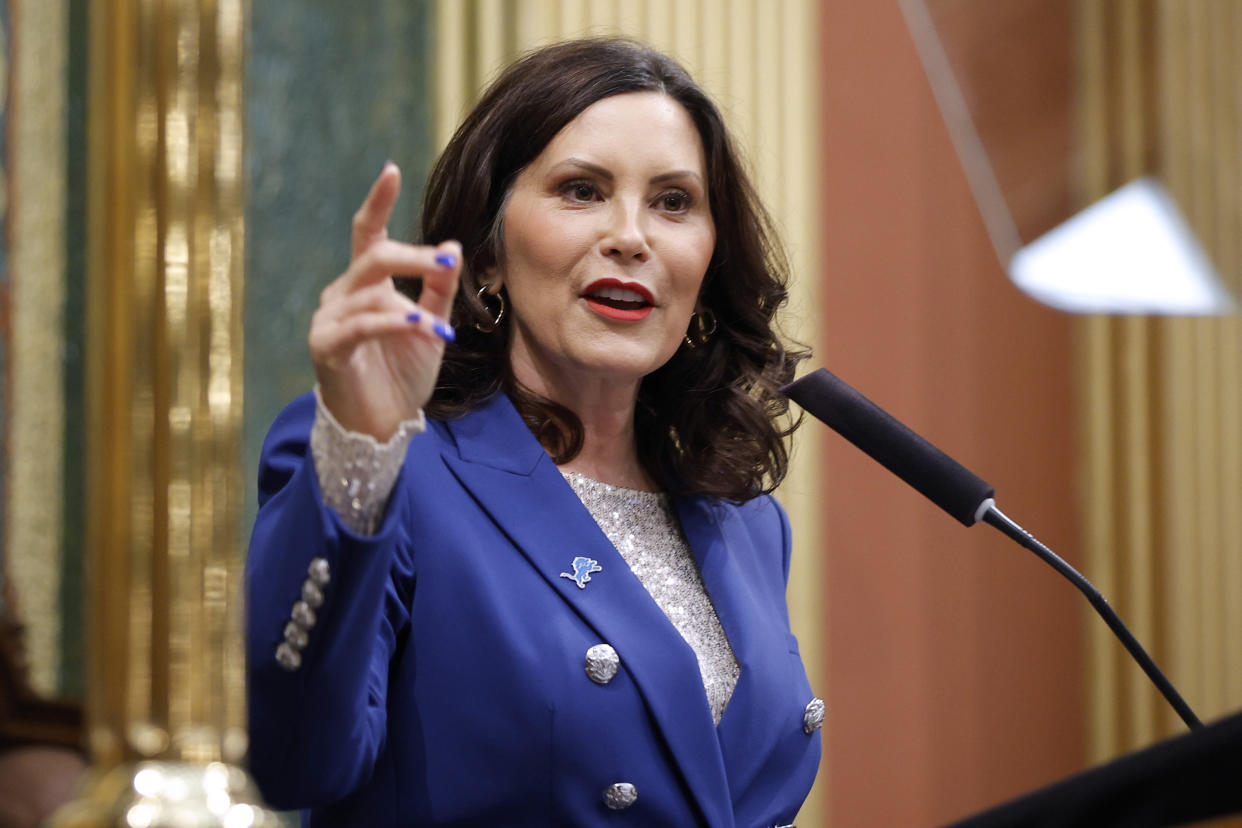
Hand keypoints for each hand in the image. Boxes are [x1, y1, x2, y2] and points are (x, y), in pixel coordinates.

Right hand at [309, 162, 461, 439]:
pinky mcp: (326, 347)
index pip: (369, 234)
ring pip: (370, 293)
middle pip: (374, 256)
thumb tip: (453, 245)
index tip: (391, 169)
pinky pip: (360, 325)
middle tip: (449, 265)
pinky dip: (392, 324)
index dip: (378, 202)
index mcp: (366, 284)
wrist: (382, 424)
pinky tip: (416, 326)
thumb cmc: (402, 374)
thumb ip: (439, 289)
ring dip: (411, 306)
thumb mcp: (431, 326)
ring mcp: (329, 319)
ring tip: (438, 327)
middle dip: (414, 256)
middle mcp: (342, 294)